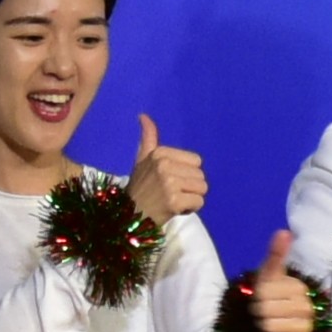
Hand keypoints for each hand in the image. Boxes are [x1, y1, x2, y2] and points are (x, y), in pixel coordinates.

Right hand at [119, 112, 205, 227]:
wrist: (129, 216)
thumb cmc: (140, 189)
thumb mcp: (142, 160)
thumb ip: (148, 138)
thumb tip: (143, 115)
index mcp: (159, 153)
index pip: (196, 161)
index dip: (186, 173)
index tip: (169, 181)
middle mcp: (164, 165)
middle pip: (201, 175)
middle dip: (190, 187)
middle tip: (171, 193)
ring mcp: (169, 183)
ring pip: (202, 188)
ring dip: (191, 198)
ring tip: (173, 201)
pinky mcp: (174, 201)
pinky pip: (199, 202)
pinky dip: (190, 209)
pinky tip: (175, 209)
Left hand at [239, 227, 315, 331]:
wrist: (272, 323)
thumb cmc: (269, 297)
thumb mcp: (269, 275)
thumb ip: (276, 255)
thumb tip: (284, 231)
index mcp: (299, 288)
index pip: (265, 293)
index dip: (256, 296)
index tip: (259, 297)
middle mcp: (308, 307)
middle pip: (267, 312)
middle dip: (258, 313)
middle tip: (261, 313)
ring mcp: (308, 327)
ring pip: (274, 328)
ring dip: (264, 328)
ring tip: (266, 325)